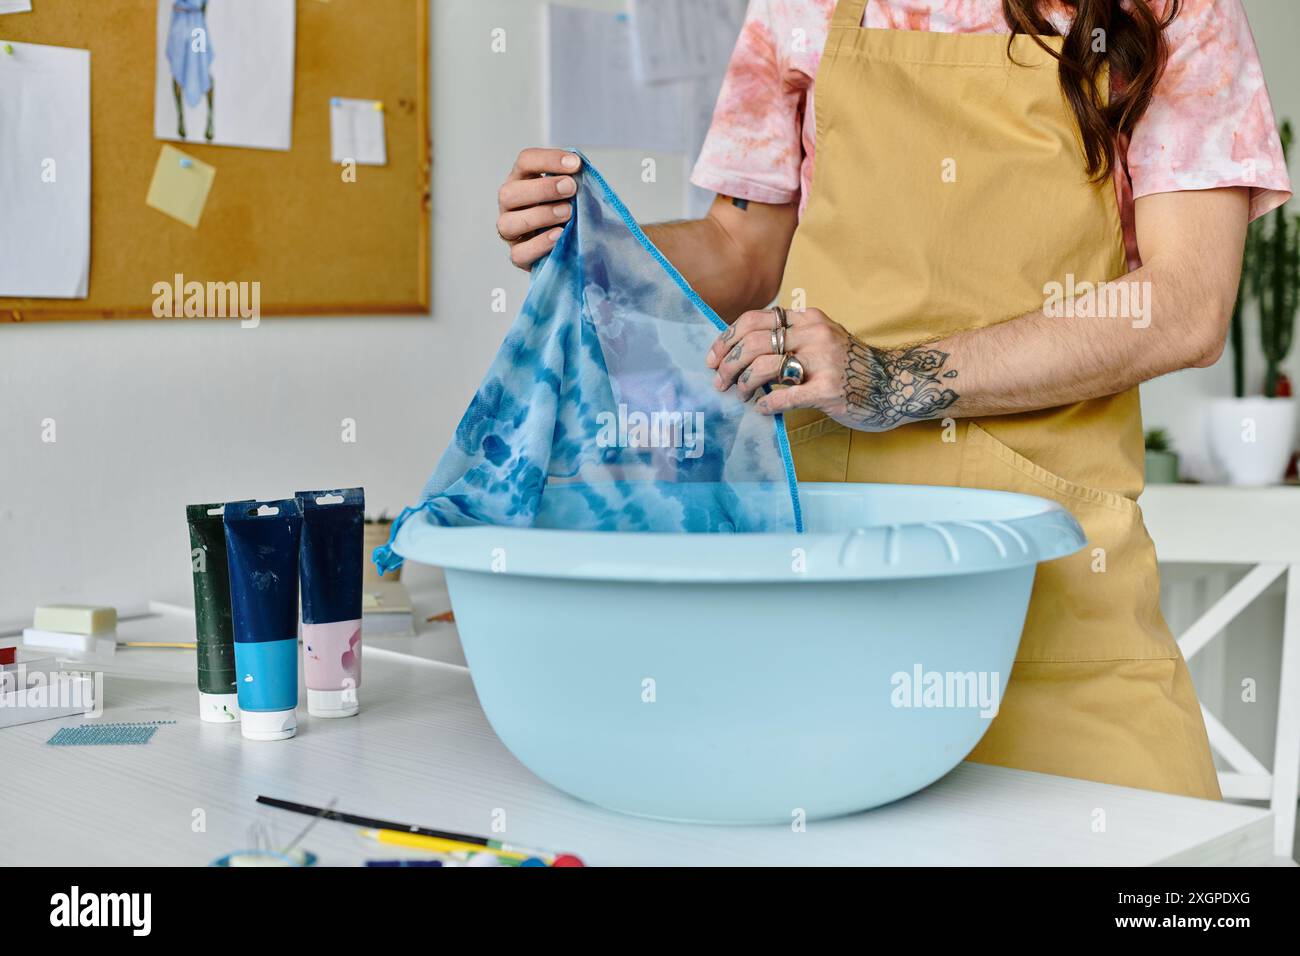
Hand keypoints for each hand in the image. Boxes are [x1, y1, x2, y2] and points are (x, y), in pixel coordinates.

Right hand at [496, 148, 581, 269]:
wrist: (572, 247)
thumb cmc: (570, 212)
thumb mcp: (572, 193)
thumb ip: (574, 181)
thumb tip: (581, 170)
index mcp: (522, 180)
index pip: (525, 161)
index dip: (548, 160)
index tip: (575, 164)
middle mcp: (510, 204)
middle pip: (509, 192)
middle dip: (542, 189)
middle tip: (571, 188)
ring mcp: (510, 231)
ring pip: (508, 223)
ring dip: (540, 215)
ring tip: (567, 213)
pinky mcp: (518, 255)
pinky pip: (519, 253)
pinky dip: (539, 244)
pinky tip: (559, 236)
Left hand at [705, 308, 960, 431]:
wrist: (895, 385)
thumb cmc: (851, 367)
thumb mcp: (822, 340)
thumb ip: (790, 339)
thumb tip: (742, 350)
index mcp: (808, 319)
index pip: (754, 319)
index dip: (727, 339)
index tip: (714, 358)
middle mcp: (814, 334)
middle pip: (754, 342)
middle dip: (728, 364)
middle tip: (720, 382)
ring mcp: (823, 362)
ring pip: (764, 367)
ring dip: (744, 384)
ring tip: (741, 396)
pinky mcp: (828, 390)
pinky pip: (784, 397)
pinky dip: (766, 405)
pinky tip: (761, 409)